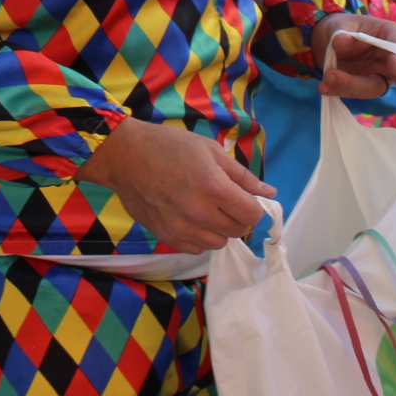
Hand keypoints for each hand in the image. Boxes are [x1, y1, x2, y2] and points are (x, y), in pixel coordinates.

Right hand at [79, 117, 274, 251]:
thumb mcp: (210, 150)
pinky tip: (190, 218)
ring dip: (219, 228)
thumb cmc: (170, 147)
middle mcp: (200, 213)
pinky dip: (200, 237)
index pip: (253, 214)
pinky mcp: (167, 237)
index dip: (254, 207)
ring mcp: (182, 228)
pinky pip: (197, 248)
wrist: (125, 157)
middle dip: (238, 216)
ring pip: (219, 242)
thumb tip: (270, 193)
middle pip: (238, 230)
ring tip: (205, 208)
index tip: (245, 199)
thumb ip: (242, 175)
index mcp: (214, 188)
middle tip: (224, 200)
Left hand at [312, 14, 395, 106]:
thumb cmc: (340, 27)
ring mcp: (377, 74)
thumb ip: (340, 33)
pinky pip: (354, 93)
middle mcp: (389, 58)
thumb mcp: (337, 25)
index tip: (395, 68)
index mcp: (389, 34)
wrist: (325, 41)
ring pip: (373, 87)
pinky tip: (324, 88)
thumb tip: (341, 41)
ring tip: (328, 76)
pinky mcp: (361, 86)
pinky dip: (339, 91)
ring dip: (351, 85)